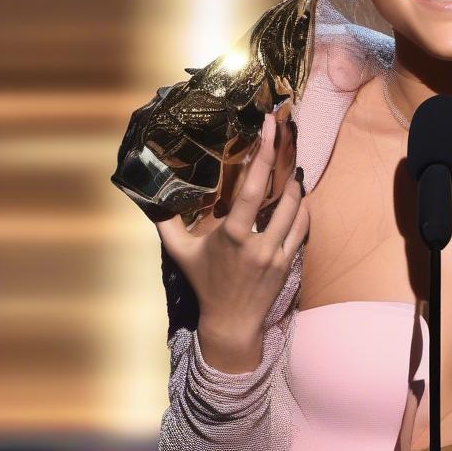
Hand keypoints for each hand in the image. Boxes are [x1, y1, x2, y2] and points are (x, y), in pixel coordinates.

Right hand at [155, 112, 308, 347]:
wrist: (231, 321)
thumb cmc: (205, 283)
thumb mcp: (180, 252)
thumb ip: (165, 222)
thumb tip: (148, 195)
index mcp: (232, 236)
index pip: (254, 190)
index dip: (264, 156)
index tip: (270, 129)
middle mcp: (259, 243)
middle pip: (282, 195)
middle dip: (285, 161)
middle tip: (285, 135)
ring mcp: (278, 254)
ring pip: (298, 209)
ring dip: (295, 186)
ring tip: (289, 168)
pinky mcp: (290, 262)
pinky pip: (303, 227)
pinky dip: (302, 209)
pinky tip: (297, 198)